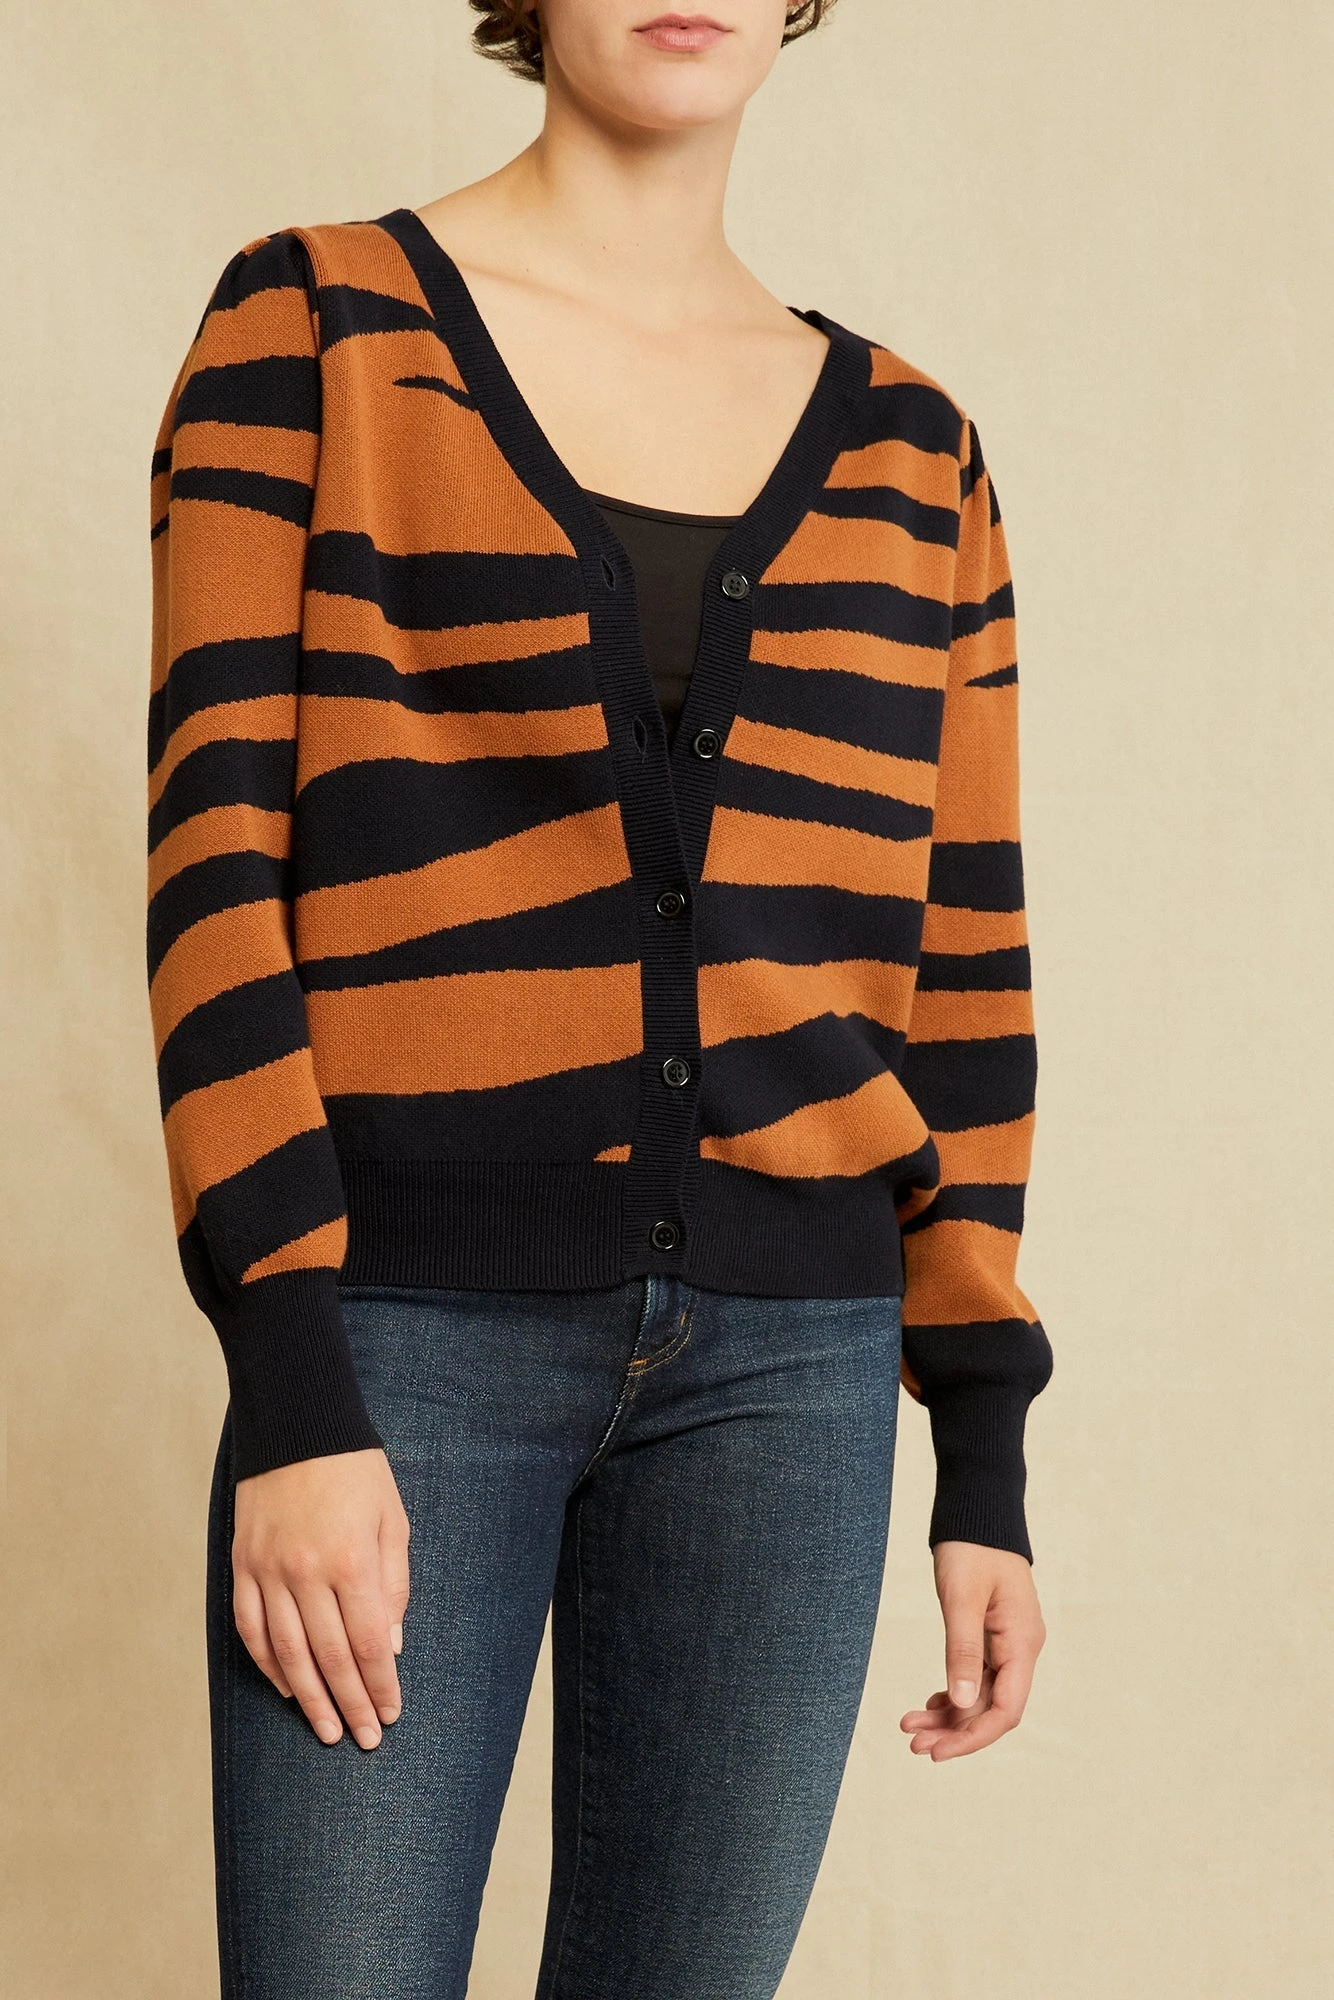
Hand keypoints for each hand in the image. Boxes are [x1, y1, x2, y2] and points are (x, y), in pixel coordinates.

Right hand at [231, 1446, 410, 1750]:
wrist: (297, 1424)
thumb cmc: (355, 1470)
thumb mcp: (392, 1520)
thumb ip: (393, 1585)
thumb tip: (389, 1646)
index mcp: (350, 1560)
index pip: (367, 1643)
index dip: (380, 1686)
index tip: (390, 1714)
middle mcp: (305, 1573)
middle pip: (329, 1657)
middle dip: (350, 1704)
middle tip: (363, 1738)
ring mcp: (267, 1571)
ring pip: (287, 1653)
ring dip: (309, 1698)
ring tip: (327, 1729)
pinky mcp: (242, 1565)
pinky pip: (251, 1629)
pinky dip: (269, 1664)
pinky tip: (287, 1687)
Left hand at [900, 1540, 1045, 1759]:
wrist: (978, 1512)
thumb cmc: (971, 1548)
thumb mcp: (961, 1598)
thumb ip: (962, 1650)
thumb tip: (960, 1704)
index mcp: (1022, 1642)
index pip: (1005, 1710)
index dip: (972, 1736)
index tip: (936, 1752)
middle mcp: (1021, 1648)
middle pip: (992, 1709)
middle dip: (955, 1731)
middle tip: (913, 1745)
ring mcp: (1008, 1643)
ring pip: (981, 1695)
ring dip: (949, 1715)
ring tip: (910, 1727)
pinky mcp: (993, 1635)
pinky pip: (977, 1676)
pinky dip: (953, 1693)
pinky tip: (929, 1703)